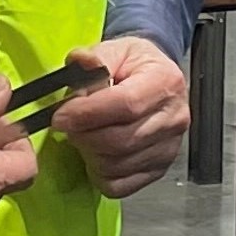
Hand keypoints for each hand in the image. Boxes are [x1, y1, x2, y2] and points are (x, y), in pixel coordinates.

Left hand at [48, 37, 192, 197]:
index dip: (88, 113)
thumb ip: (95, 58)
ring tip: (83, 135)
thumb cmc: (133, 65)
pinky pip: (121, 185)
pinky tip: (95, 154)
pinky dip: (100, 174)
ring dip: (89, 153)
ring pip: (117, 165)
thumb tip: (81, 63)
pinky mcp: (159, 169)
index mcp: (165, 82)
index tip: (60, 116)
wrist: (155, 78)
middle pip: (120, 140)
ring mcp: (169, 148)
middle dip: (83, 135)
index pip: (126, 104)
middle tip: (66, 125)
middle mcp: (174, 118)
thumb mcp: (115, 49)